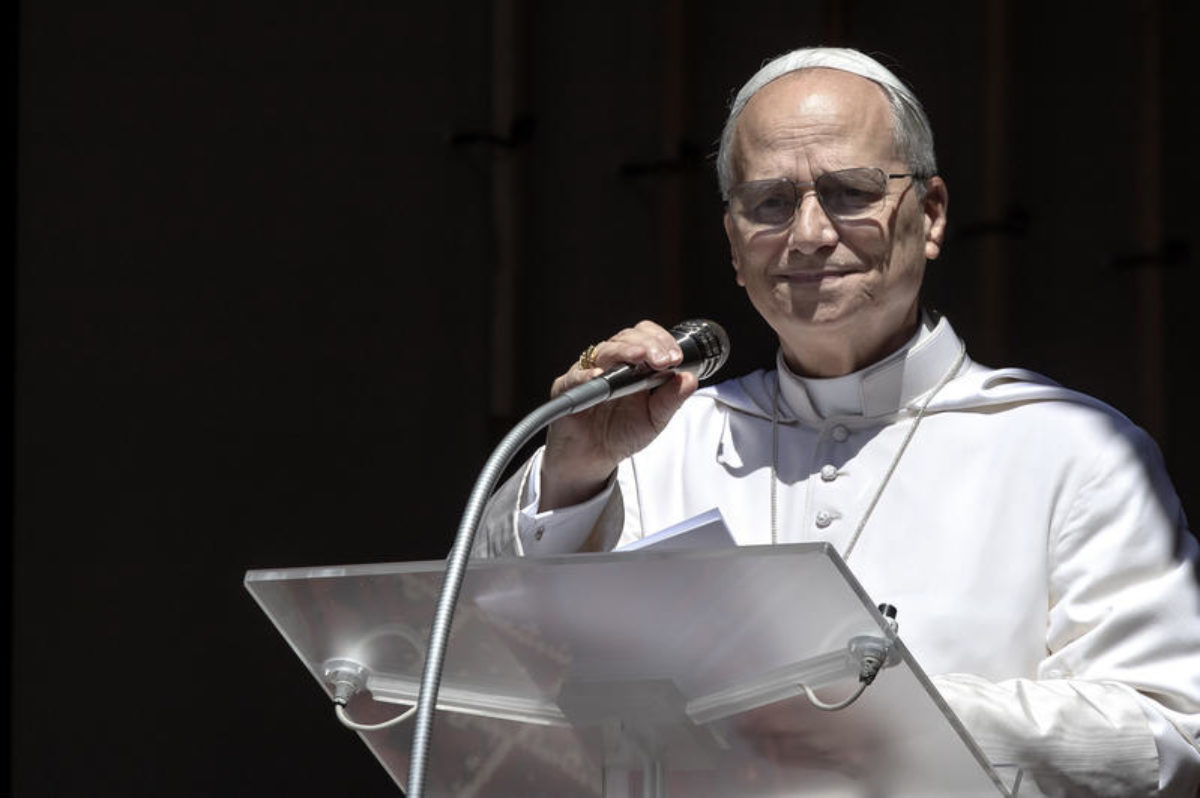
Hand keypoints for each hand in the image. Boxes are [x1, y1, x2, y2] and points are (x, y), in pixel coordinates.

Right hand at [539, 321, 698, 509]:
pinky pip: (575, 376)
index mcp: (633, 365)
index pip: (646, 338)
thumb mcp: (654, 419)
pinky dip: (587, 375)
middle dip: (648, 344)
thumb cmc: (621, 433)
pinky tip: (599, 376)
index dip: (661, 340)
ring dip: (623, 352)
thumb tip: (690, 379)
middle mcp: (611, 363)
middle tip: (663, 359)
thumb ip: (671, 400)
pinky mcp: (567, 387)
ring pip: (604, 350)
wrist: (592, 458)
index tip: (676, 357)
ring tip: (639, 357)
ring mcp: (588, 372)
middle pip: (627, 338)